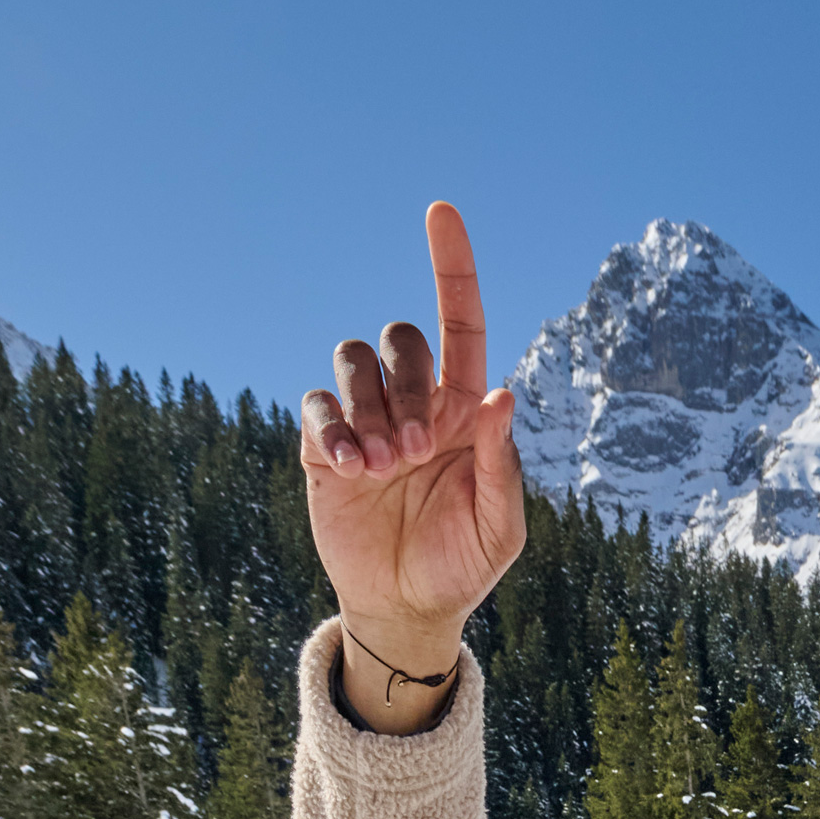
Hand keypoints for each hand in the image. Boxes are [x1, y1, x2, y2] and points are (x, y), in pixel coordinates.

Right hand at [299, 200, 525, 725]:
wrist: (408, 608)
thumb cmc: (463, 564)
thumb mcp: (500, 525)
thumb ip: (501, 462)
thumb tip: (500, 393)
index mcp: (462, 410)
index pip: (459, 321)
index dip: (451, 266)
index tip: (440, 211)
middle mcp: (413, 403)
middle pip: (399, 337)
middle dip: (408, 381)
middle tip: (418, 448)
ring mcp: (365, 421)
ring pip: (353, 360)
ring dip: (371, 407)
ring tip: (385, 467)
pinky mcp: (324, 448)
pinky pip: (317, 406)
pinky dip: (334, 429)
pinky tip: (354, 470)